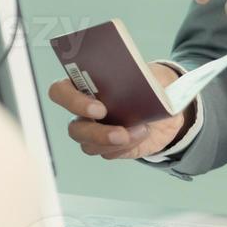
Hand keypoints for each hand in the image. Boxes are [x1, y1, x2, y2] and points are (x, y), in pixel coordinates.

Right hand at [48, 62, 193, 160]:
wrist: (166, 104)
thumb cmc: (150, 83)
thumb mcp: (150, 73)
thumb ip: (143, 76)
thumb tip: (143, 84)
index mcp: (84, 85)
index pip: (60, 92)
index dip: (73, 101)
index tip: (99, 108)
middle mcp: (83, 111)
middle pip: (74, 128)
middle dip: (97, 133)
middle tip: (120, 132)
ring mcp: (93, 131)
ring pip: (90, 146)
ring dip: (115, 142)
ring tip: (140, 131)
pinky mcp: (108, 147)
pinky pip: (109, 153)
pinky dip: (128, 146)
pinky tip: (142, 134)